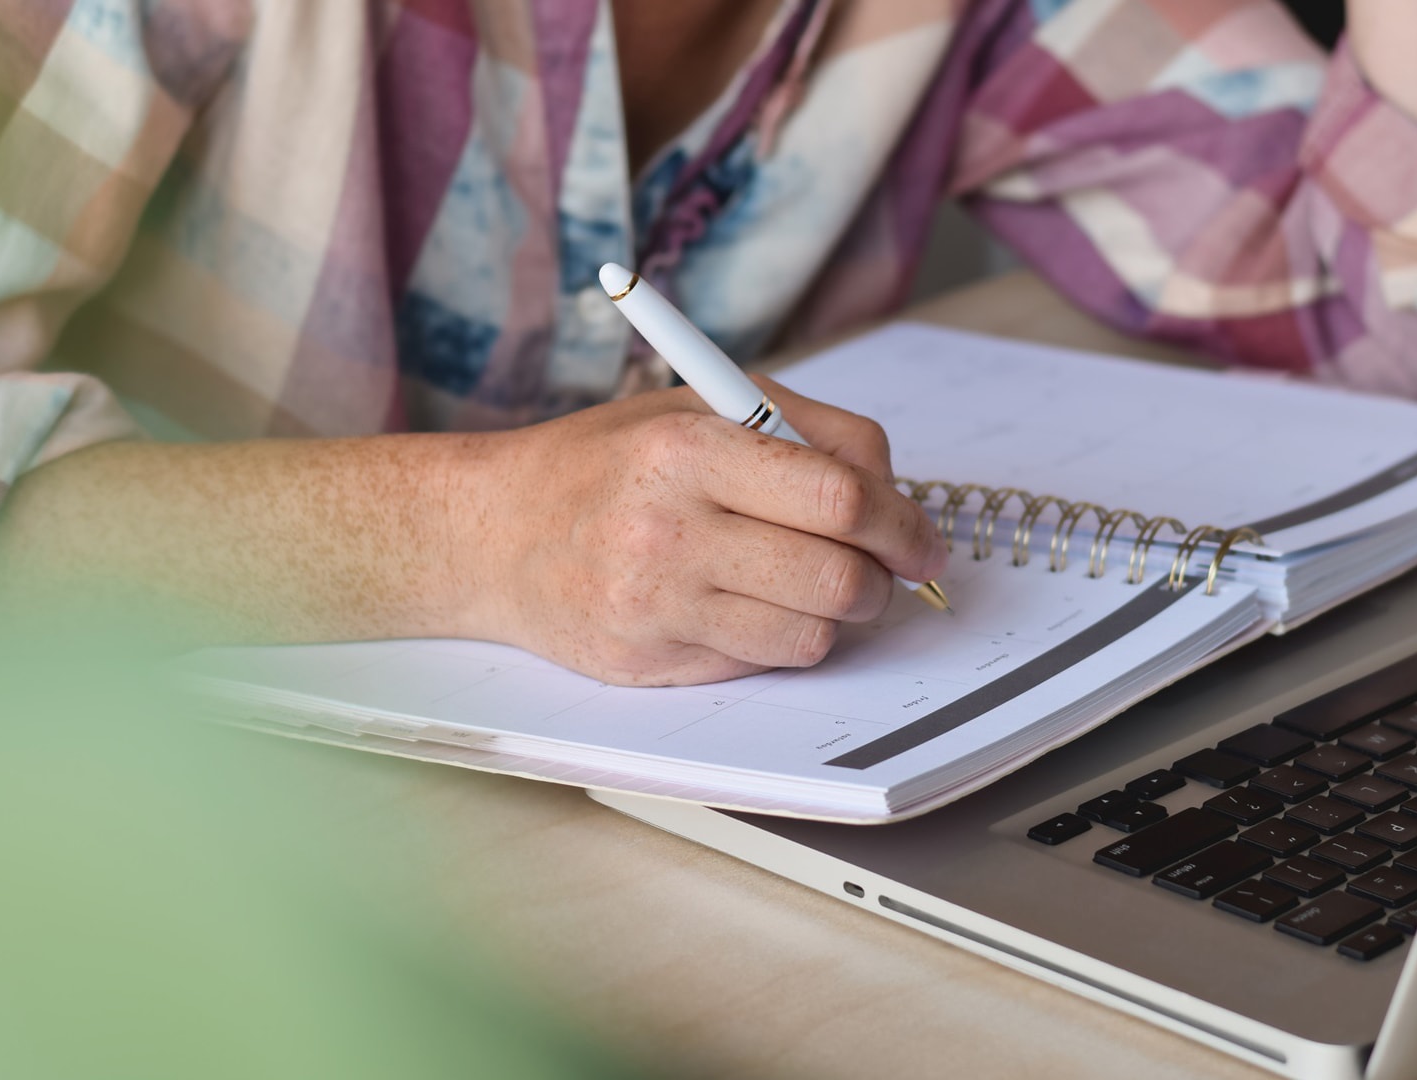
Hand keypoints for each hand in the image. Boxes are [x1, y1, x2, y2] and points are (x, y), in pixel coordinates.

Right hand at [456, 377, 949, 685]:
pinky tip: (754, 607)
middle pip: (837, 575)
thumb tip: (896, 493)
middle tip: (881, 570)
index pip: (840, 495)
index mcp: (690, 447)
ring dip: (835, 615)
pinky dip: (782, 639)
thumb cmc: (610, 462)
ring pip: (810, 634)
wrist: (495, 531)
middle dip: (880, 579)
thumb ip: (807, 429)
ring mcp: (657, 603)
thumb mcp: (701, 406)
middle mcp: (671, 527)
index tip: (921, 541)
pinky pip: (763, 664)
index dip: (903, 524)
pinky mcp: (650, 661)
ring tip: (813, 585)